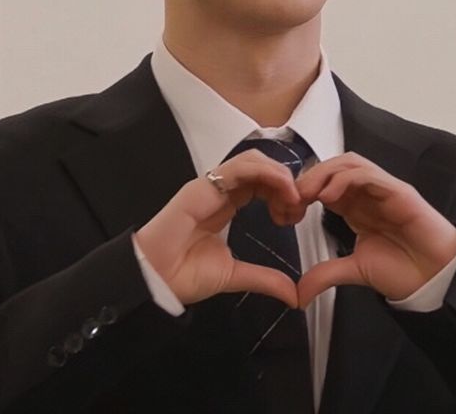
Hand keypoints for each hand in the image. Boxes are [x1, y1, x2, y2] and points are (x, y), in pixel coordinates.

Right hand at [135, 149, 303, 306]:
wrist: (156, 280)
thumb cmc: (183, 274)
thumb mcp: (235, 275)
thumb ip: (264, 278)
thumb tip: (293, 294)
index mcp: (226, 205)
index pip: (261, 183)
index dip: (283, 192)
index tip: (296, 214)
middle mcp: (219, 191)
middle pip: (260, 168)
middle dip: (285, 181)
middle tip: (299, 205)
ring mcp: (210, 186)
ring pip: (252, 161)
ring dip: (279, 173)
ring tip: (293, 196)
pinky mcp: (202, 186)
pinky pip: (239, 167)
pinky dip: (266, 172)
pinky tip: (281, 189)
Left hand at [295, 152, 455, 308]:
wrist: (436, 281)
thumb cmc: (403, 271)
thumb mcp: (354, 270)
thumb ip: (326, 274)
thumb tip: (299, 293)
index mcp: (355, 206)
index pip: (325, 183)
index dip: (304, 190)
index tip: (286, 207)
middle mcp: (367, 193)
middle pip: (334, 167)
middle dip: (310, 176)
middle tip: (292, 196)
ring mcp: (383, 189)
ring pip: (350, 163)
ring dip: (325, 173)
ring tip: (308, 193)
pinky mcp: (399, 192)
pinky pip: (369, 175)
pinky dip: (346, 179)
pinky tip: (330, 195)